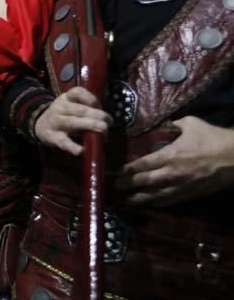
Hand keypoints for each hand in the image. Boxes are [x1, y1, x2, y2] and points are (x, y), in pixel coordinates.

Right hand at [33, 87, 110, 155]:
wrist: (40, 124)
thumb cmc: (63, 115)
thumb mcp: (71, 106)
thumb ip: (86, 109)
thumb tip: (106, 120)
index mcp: (66, 98)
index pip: (78, 92)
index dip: (91, 99)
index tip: (100, 107)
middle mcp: (60, 108)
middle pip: (79, 110)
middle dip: (97, 115)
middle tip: (108, 122)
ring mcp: (55, 122)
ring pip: (72, 122)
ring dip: (89, 125)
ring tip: (103, 130)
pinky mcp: (52, 137)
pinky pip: (63, 141)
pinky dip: (72, 146)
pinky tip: (80, 150)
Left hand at [116, 116, 233, 206]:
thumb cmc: (213, 138)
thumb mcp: (191, 123)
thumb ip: (174, 123)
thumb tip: (164, 123)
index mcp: (170, 155)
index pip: (142, 164)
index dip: (127, 169)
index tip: (115, 172)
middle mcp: (172, 173)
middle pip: (144, 182)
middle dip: (127, 185)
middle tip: (114, 187)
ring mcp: (182, 186)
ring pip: (155, 195)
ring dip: (139, 199)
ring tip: (126, 201)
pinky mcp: (192, 194)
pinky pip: (171, 201)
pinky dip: (158, 203)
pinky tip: (150, 204)